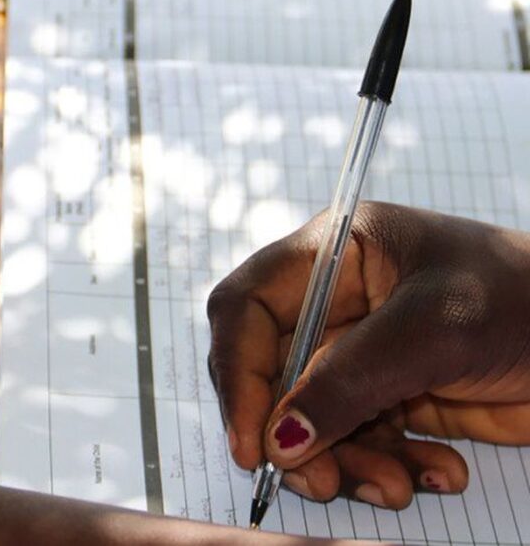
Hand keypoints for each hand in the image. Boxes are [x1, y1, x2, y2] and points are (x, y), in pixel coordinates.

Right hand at [207, 201, 529, 508]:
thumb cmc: (528, 299)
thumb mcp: (435, 331)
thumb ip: (350, 380)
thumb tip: (278, 440)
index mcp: (332, 254)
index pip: (246, 308)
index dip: (237, 372)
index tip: (251, 441)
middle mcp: (334, 302)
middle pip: (270, 373)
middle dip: (292, 432)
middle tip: (316, 480)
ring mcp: (360, 352)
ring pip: (309, 419)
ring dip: (345, 462)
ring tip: (397, 484)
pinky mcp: (388, 395)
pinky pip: (357, 441)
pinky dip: (388, 467)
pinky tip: (437, 471)